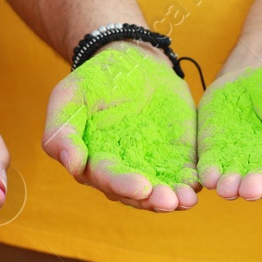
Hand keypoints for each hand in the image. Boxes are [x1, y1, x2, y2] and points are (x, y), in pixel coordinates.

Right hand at [44, 45, 197, 211]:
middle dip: (153, 199)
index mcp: (94, 161)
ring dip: (175, 198)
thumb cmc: (94, 79)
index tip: (142, 187)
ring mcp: (151, 165)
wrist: (132, 60)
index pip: (108, 179)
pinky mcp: (176, 157)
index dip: (124, 185)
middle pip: (138, 193)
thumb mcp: (69, 96)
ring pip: (162, 190)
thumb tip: (72, 164)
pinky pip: (184, 174)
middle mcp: (123, 171)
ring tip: (188, 199)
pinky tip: (199, 184)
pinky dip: (191, 182)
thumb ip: (62, 130)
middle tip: (170, 200)